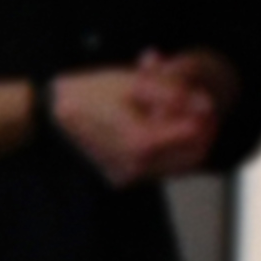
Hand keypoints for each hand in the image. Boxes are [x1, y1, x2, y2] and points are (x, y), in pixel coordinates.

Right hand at [48, 62, 220, 185]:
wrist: (53, 114)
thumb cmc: (91, 94)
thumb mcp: (137, 82)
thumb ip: (177, 92)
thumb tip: (206, 104)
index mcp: (141, 143)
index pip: (197, 135)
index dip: (205, 116)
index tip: (201, 100)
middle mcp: (135, 166)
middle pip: (193, 155)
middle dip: (199, 132)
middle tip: (192, 109)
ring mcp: (128, 176)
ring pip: (177, 165)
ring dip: (182, 142)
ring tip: (166, 117)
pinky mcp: (122, 178)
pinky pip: (158, 168)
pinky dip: (164, 151)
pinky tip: (151, 129)